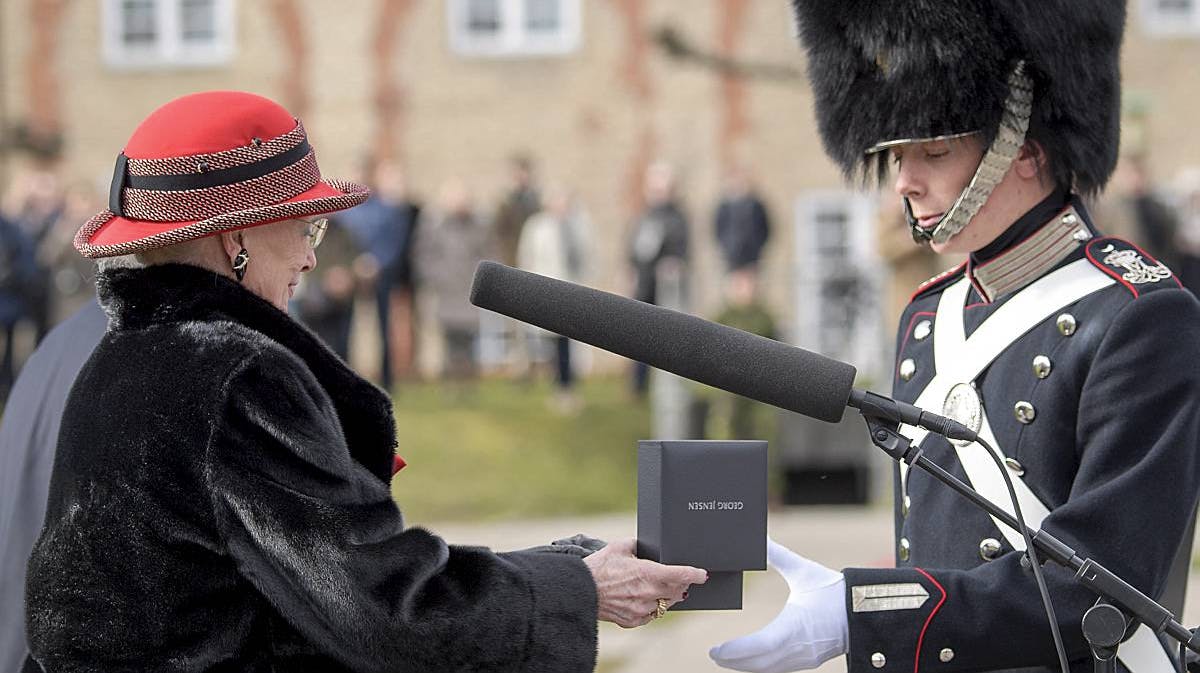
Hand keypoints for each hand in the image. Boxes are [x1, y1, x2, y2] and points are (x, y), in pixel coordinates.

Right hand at [582, 538, 706, 627]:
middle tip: (681, 578)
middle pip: (678, 591)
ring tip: (661, 587)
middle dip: (682, 584)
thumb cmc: (598, 567)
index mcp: (647, 573)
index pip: (680, 575)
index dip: (695, 574)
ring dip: (668, 596)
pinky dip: (653, 607)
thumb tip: (648, 544)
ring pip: (666, 604)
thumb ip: (638, 544)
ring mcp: (641, 609)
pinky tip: (646, 598)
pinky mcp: (633, 621)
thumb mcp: (620, 546)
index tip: (703, 574)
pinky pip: (652, 614)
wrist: (579, 590)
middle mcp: (647, 593)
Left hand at [709, 538, 847, 671]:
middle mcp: (798, 648)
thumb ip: (778, 556)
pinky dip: (763, 667)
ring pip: (769, 670)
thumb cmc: (836, 590)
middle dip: (733, 661)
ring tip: (726, 659)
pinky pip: (780, 669)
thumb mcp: (805, 571)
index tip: (715, 650)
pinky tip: (752, 661)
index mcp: (794, 627)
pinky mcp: (811, 660)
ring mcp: (805, 658)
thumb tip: (760, 538)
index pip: (757, 646)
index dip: (734, 651)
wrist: (868, 610)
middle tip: (713, 655)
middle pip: (759, 663)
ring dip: (747, 666)